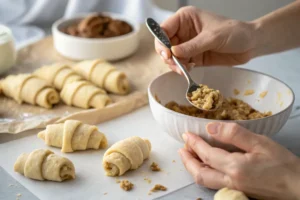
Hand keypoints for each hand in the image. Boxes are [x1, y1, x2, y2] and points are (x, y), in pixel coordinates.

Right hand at [155, 6, 256, 73]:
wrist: (250, 44)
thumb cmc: (235, 32)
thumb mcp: (213, 37)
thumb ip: (192, 46)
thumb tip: (173, 53)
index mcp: (185, 19)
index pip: (164, 29)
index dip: (162, 42)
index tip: (167, 54)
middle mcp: (183, 31)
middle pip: (164, 45)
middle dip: (168, 56)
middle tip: (176, 65)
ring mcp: (188, 45)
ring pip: (171, 56)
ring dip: (174, 65)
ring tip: (184, 69)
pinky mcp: (193, 57)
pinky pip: (181, 64)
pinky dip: (182, 68)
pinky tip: (189, 69)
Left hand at [179, 122, 299, 199]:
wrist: (298, 187)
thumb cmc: (283, 164)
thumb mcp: (260, 143)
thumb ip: (234, 134)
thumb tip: (210, 128)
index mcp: (234, 167)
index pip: (207, 154)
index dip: (194, 143)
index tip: (186, 134)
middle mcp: (230, 181)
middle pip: (200, 173)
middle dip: (187, 160)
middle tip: (182, 148)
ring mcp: (234, 188)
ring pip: (205, 180)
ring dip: (193, 167)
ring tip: (188, 156)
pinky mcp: (239, 191)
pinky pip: (214, 183)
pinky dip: (204, 172)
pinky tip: (207, 165)